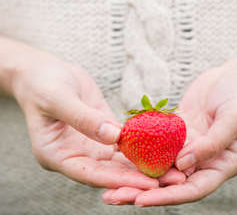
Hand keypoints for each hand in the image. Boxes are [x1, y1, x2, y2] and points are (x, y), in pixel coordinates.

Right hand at [12, 52, 158, 189]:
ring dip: (145, 163)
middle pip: (110, 172)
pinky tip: (163, 144)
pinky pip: (123, 140)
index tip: (148, 184)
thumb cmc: (43, 84)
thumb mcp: (59, 98)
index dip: (120, 181)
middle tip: (172, 180)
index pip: (91, 174)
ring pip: (119, 159)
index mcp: (57, 156)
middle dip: (140, 177)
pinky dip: (141, 143)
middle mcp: (75, 155)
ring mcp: (89, 144)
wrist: (43, 72)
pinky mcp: (101, 129)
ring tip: (174, 167)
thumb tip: (114, 137)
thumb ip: (84, 118)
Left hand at [102, 49, 236, 205]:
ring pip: (161, 162)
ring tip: (109, 179)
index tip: (140, 200)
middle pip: (171, 181)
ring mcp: (190, 143)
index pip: (191, 189)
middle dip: (143, 190)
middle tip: (113, 196)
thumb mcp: (234, 118)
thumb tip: (183, 165)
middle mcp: (203, 159)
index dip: (166, 197)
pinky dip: (142, 144)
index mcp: (221, 165)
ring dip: (138, 170)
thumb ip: (212, 143)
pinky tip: (122, 145)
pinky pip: (159, 138)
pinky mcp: (181, 128)